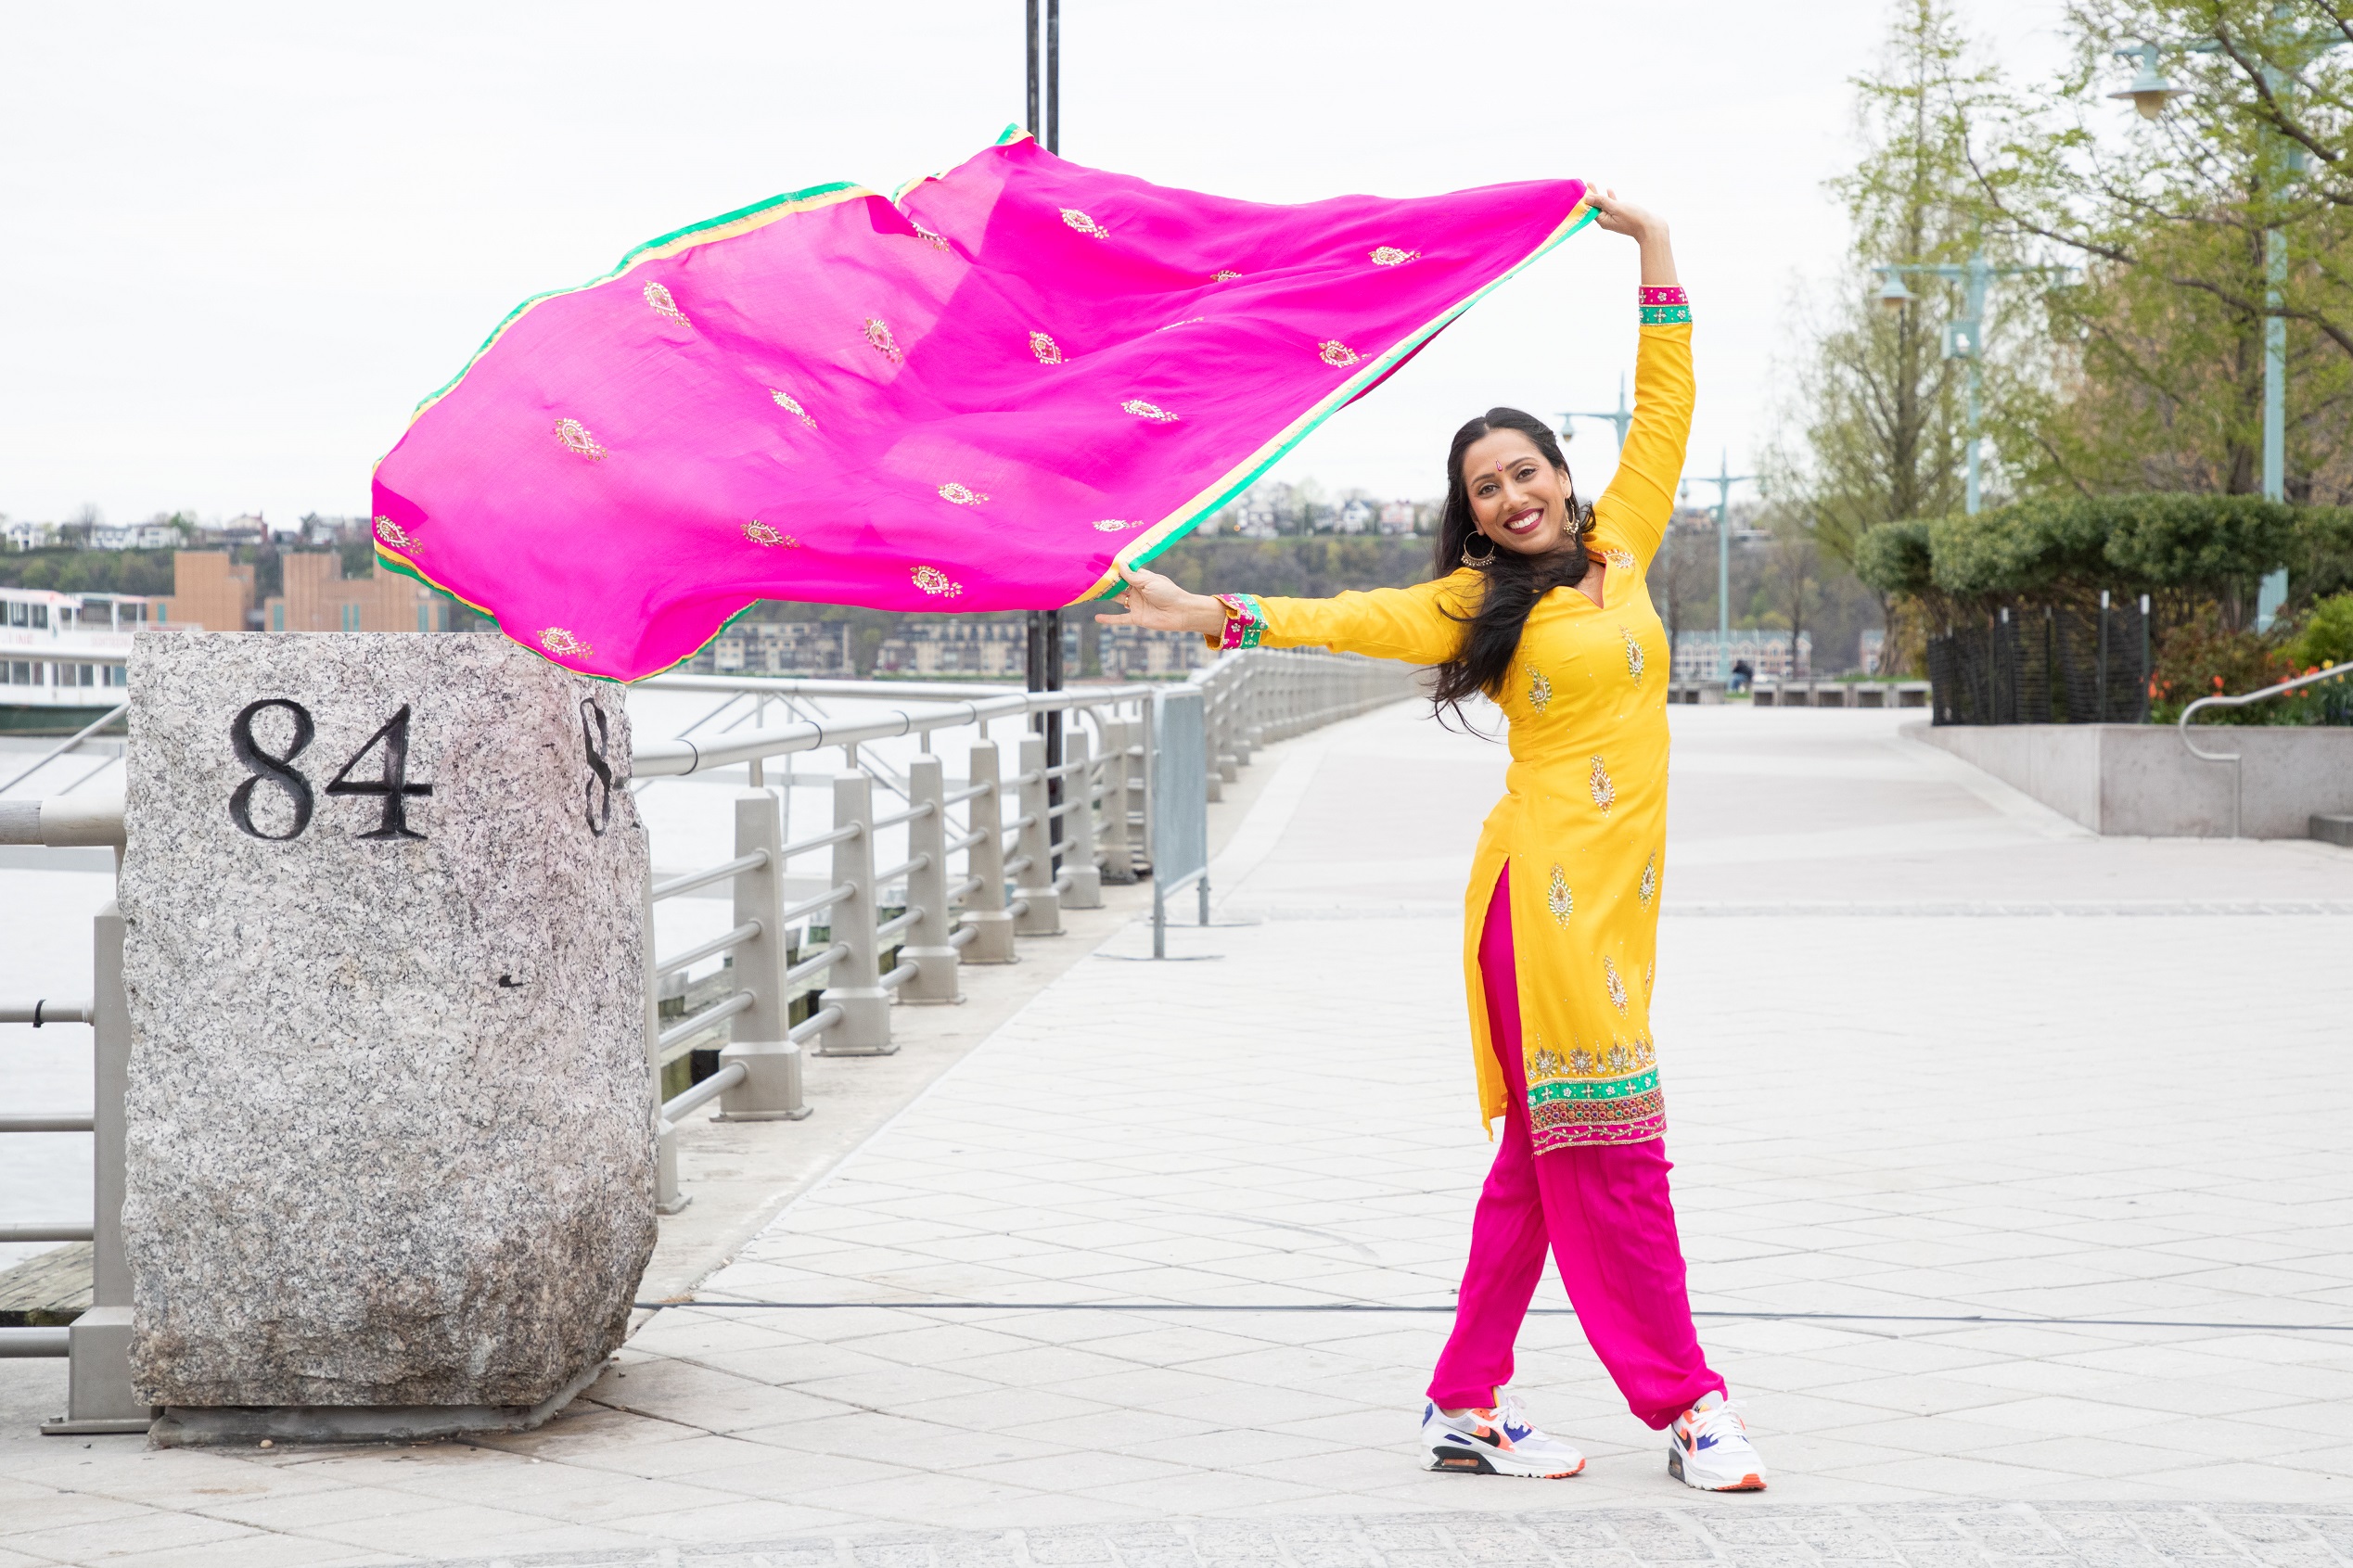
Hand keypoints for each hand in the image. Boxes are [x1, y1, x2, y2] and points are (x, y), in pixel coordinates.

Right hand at [1092, 565, 1225, 633]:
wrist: (1181, 612)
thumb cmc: (1168, 592)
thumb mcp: (1149, 581)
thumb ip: (1132, 576)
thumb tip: (1119, 564)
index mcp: (1141, 578)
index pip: (1124, 571)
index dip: (1113, 567)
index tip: (1100, 561)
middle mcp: (1137, 590)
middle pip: (1118, 584)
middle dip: (1106, 580)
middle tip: (1089, 574)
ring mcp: (1136, 604)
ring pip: (1116, 598)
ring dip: (1105, 595)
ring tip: (1090, 591)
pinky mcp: (1137, 617)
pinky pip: (1120, 619)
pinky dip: (1109, 619)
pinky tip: (1097, 617)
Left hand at [1586, 187, 1662, 244]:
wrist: (1651, 228)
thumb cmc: (1634, 219)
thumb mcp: (1616, 208)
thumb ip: (1602, 202)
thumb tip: (1587, 198)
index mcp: (1603, 220)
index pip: (1590, 208)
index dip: (1586, 199)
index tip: (1580, 189)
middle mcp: (1607, 220)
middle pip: (1596, 206)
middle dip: (1591, 195)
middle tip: (1586, 183)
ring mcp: (1615, 218)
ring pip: (1604, 204)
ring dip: (1599, 195)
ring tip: (1593, 185)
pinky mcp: (1623, 215)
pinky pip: (1613, 205)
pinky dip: (1610, 198)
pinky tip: (1609, 190)